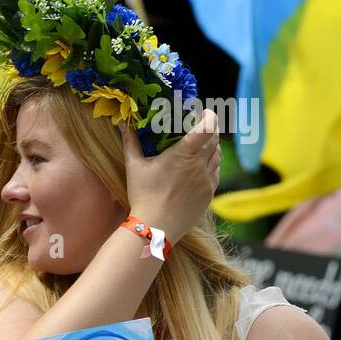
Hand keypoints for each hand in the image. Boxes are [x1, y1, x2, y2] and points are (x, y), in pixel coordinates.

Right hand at [124, 107, 220, 245]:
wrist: (155, 227)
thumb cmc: (143, 195)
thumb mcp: (134, 167)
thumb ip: (130, 142)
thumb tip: (123, 124)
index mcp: (183, 154)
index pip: (206, 128)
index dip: (210, 117)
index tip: (207, 112)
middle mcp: (199, 165)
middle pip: (215, 140)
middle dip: (212, 129)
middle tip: (204, 125)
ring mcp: (207, 181)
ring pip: (218, 156)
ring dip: (213, 146)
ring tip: (204, 144)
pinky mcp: (209, 194)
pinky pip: (216, 173)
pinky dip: (212, 164)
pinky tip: (202, 166)